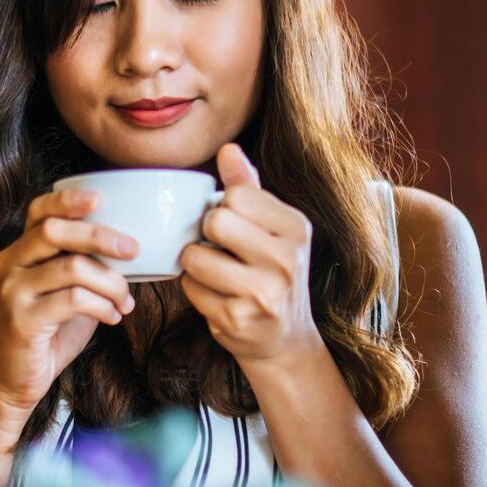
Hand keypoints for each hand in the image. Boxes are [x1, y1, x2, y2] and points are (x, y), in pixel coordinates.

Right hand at [0, 188, 139, 430]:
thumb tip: (133, 245)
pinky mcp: (22, 320)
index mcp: (21, 250)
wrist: (17, 379)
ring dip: (110, 283)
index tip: (100, 198)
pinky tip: (114, 316)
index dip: (68, 199)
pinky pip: (73, 300)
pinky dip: (103, 306)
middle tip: (133, 250)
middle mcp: (10, 264)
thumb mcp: (69, 289)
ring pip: (71, 268)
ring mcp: (13, 291)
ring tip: (125, 300)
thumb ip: (87, 264)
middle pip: (55, 231)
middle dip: (100, 236)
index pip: (39, 210)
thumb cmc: (50, 329)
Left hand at [179, 143, 321, 363]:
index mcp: (296, 229)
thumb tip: (228, 149)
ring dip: (195, 262)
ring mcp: (263, 293)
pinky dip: (195, 289)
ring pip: (196, 256)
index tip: (235, 226)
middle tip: (220, 248)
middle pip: (216, 221)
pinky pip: (191, 288)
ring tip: (215, 272)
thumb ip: (249, 188)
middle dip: (207, 233)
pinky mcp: (237, 319)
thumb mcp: (272, 229)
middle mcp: (286, 260)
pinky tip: (217, 296)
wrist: (284, 338)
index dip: (224, 208)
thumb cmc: (271, 272)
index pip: (237, 195)